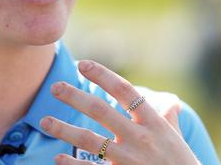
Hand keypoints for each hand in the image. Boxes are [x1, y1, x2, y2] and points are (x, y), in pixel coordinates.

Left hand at [40, 60, 198, 164]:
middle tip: (54, 87)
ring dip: (63, 129)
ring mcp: (129, 160)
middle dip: (74, 96)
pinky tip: (57, 158)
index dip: (103, 75)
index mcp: (153, 122)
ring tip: (44, 121)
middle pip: (100, 110)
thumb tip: (170, 102)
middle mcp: (140, 137)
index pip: (125, 91)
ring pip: (89, 140)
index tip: (83, 64)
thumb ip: (168, 118)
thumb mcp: (177, 138)